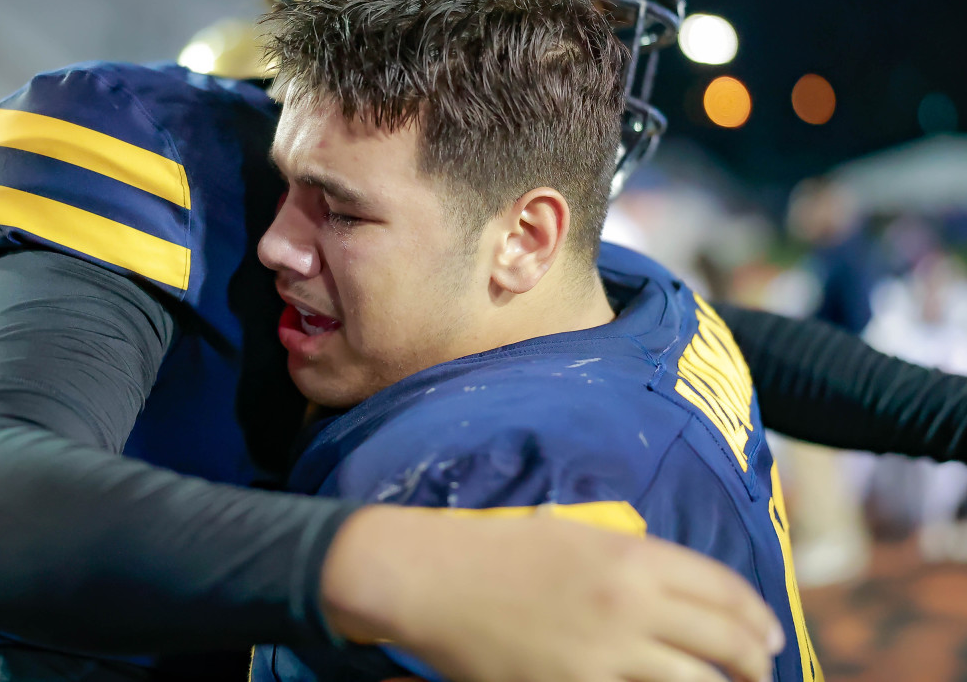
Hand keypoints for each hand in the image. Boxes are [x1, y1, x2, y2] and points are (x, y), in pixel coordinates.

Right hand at [321, 506, 783, 681]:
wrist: (433, 576)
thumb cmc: (499, 550)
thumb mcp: (575, 535)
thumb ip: (629, 561)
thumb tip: (676, 592)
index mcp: (632, 557)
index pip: (724, 588)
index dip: (758, 615)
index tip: (771, 634)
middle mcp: (631, 603)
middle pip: (725, 640)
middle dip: (757, 661)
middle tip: (764, 670)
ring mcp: (606, 653)